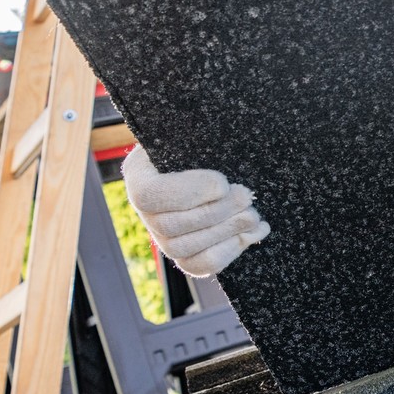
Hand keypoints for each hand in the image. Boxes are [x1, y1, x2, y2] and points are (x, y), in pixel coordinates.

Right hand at [121, 146, 269, 276]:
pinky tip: (253, 234)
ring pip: (185, 249)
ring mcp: (161, 236)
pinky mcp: (184, 253)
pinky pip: (199, 264)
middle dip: (218, 213)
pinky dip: (229, 252)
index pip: (150, 195)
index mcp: (139, 174)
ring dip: (227, 232)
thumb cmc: (204, 138)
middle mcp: (143, 210)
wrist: (210, 156)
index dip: (189, 193)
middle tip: (248, 196)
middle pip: (170, 226)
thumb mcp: (197, 130)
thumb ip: (200, 136)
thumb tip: (214, 146)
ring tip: (254, 216)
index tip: (223, 182)